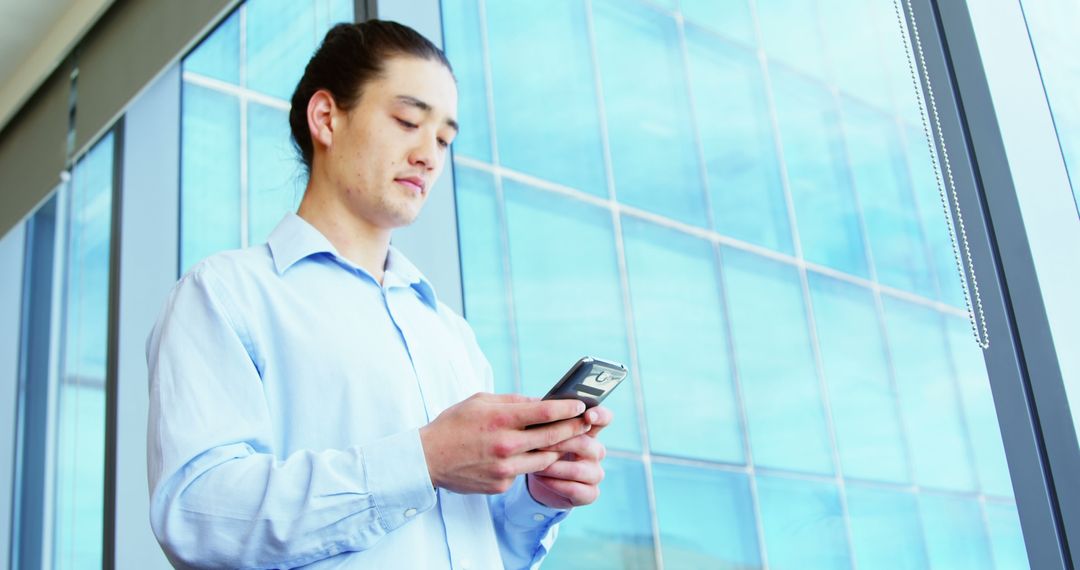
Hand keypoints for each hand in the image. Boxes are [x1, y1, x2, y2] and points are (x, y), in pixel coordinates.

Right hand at [419, 393, 592, 494]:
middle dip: (573, 428)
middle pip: (552, 436)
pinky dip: (529, 462)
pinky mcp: (502, 485)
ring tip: (565, 439)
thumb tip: (540, 402)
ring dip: (557, 448)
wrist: (428, 459)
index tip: (581, 405)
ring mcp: (505, 468)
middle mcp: (506, 445)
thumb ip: (512, 401)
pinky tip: (529, 455)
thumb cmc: (454, 424)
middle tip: (586, 423)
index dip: (567, 408)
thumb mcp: (480, 401)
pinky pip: (525, 472)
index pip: (545, 412)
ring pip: (545, 459)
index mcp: (500, 419)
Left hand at [527, 406, 612, 508]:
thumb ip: (549, 421)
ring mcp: (595, 473)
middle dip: (559, 444)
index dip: (600, 416)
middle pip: (585, 444)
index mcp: (589, 431)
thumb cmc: (544, 450)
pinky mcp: (590, 493)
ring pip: (578, 470)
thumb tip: (540, 407)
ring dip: (554, 467)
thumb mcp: (545, 433)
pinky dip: (555, 485)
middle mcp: (596, 451)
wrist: (541, 481)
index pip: (604, 418)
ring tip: (535, 466)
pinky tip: (541, 480)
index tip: (588, 415)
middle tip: (538, 444)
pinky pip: (575, 489)